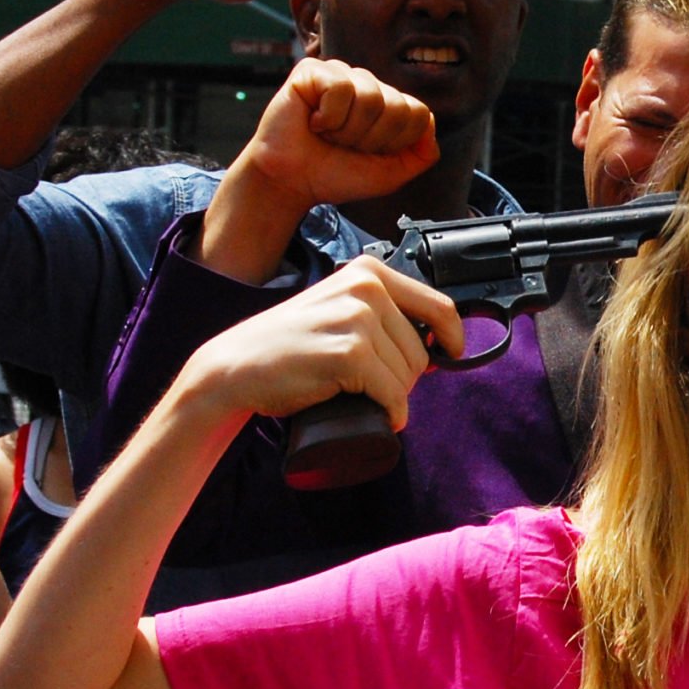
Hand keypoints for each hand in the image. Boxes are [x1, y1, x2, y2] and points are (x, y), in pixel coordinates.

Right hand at [180, 255, 465, 428]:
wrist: (235, 368)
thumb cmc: (289, 347)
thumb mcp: (339, 310)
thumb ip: (381, 311)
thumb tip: (436, 341)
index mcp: (368, 272)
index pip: (439, 305)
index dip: (453, 336)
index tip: (452, 354)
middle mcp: (367, 288)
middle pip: (422, 349)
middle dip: (406, 377)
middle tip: (370, 385)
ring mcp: (357, 319)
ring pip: (409, 375)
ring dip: (393, 396)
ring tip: (358, 394)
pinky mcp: (349, 353)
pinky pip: (392, 395)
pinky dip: (391, 413)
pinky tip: (381, 416)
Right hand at [235, 58, 439, 213]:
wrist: (292, 183)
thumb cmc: (335, 175)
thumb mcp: (390, 174)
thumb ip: (422, 154)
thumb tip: (430, 124)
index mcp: (388, 104)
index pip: (418, 114)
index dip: (394, 143)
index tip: (368, 153)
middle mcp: (368, 85)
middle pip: (397, 106)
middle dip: (370, 139)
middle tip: (343, 144)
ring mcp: (341, 74)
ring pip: (370, 97)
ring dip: (347, 129)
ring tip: (327, 133)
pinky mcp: (312, 70)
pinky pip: (340, 88)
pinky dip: (328, 116)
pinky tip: (313, 120)